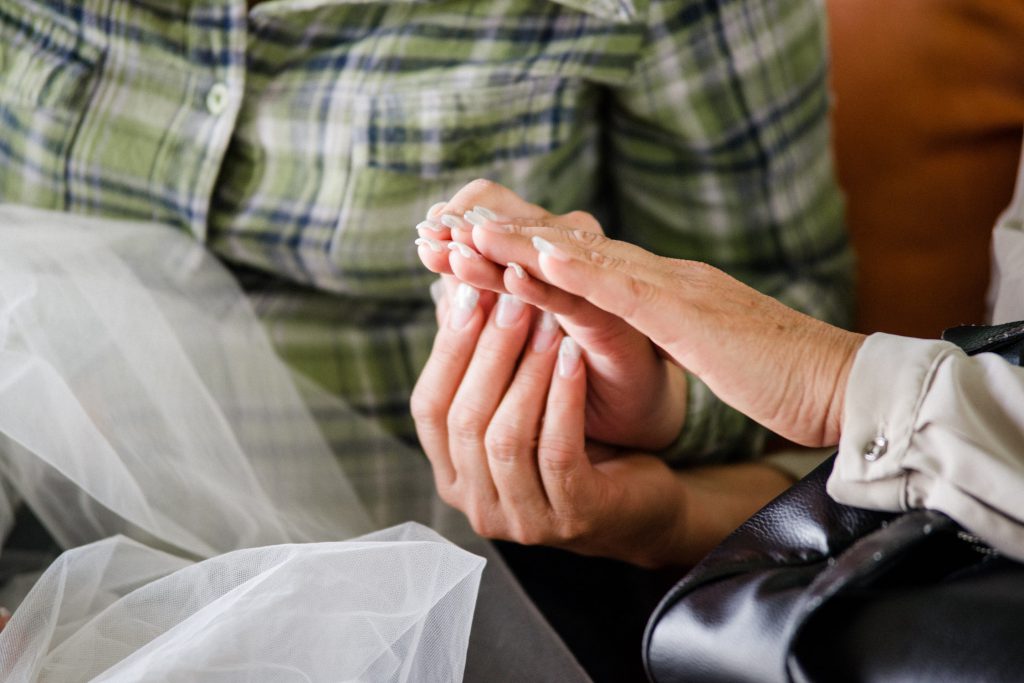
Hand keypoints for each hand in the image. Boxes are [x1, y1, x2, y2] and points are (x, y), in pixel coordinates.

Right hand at [410, 279, 794, 566]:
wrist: (646, 502)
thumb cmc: (575, 442)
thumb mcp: (523, 401)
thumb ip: (485, 358)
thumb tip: (451, 284)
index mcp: (454, 477)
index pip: (429, 408)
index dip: (447, 348)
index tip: (468, 290)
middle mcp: (478, 507)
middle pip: (464, 421)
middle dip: (488, 353)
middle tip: (511, 298)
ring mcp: (523, 521)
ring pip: (505, 438)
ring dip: (526, 372)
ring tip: (547, 322)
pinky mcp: (573, 518)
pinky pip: (557, 452)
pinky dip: (562, 399)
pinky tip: (575, 357)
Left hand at [415, 180, 684, 451]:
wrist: (624, 405)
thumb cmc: (560, 363)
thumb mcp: (509, 325)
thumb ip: (478, 293)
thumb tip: (431, 261)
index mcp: (538, 246)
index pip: (494, 211)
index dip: (459, 214)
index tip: (423, 232)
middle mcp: (568, 250)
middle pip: (514, 221)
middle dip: (468, 228)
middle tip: (430, 234)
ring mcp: (591, 279)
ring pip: (538, 253)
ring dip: (497, 249)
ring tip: (460, 250)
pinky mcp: (609, 315)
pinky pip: (571, 296)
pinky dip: (541, 285)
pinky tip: (513, 279)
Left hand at [461, 218, 865, 447]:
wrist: (840, 384)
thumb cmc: (773, 376)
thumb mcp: (701, 347)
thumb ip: (663, 330)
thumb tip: (627, 330)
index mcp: (659, 290)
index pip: (575, 265)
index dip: (518, 253)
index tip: (463, 250)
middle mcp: (659, 277)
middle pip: (565, 249)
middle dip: (500, 237)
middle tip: (440, 226)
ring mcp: (672, 286)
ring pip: (579, 256)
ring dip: (518, 241)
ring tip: (463, 227)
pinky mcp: (687, 312)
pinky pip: (617, 287)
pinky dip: (570, 269)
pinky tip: (527, 257)